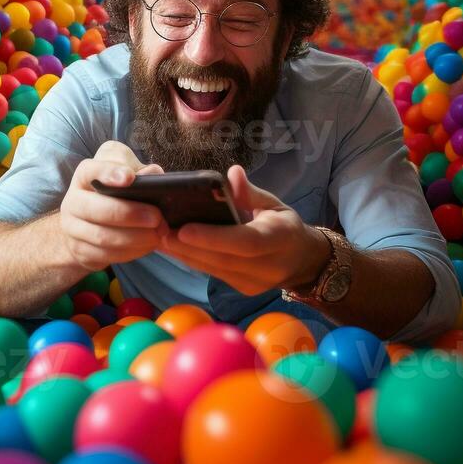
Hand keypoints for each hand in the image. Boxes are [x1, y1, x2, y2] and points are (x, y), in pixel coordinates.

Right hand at [58, 141, 167, 271]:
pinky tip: (146, 245)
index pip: (91, 171)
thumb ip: (139, 170)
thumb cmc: (114, 193)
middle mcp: (73, 201)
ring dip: (135, 237)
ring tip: (157, 234)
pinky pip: (105, 255)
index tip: (129, 177)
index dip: (109, 173)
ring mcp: (73, 229)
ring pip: (103, 237)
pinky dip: (130, 252)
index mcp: (84, 176)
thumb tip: (153, 174)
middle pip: (98, 209)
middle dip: (131, 214)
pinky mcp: (79, 251)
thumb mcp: (125, 173)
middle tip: (157, 217)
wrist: (88, 224)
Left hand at [158, 165, 330, 295]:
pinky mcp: (241, 289)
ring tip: (159, 236)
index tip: (183, 229)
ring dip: (183, 254)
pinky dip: (191, 260)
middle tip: (159, 229)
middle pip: (221, 259)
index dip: (212, 238)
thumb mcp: (274, 204)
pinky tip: (172, 247)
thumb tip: (231, 174)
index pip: (244, 242)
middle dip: (187, 246)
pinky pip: (212, 273)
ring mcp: (253, 283)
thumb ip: (250, 193)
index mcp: (279, 239)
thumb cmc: (284, 225)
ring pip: (212, 269)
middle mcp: (267, 267)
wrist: (303, 261)